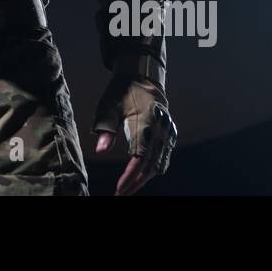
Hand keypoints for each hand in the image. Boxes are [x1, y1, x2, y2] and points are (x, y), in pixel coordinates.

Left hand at [92, 73, 176, 195]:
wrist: (143, 77)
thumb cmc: (122, 91)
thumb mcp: (108, 105)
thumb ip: (105, 127)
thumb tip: (100, 150)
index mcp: (145, 123)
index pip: (139, 158)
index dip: (130, 177)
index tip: (120, 189)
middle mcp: (160, 129)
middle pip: (151, 166)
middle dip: (136, 183)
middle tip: (121, 193)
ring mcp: (168, 131)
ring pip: (160, 164)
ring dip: (145, 178)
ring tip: (129, 188)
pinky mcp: (171, 132)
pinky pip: (165, 156)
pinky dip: (154, 168)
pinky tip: (141, 175)